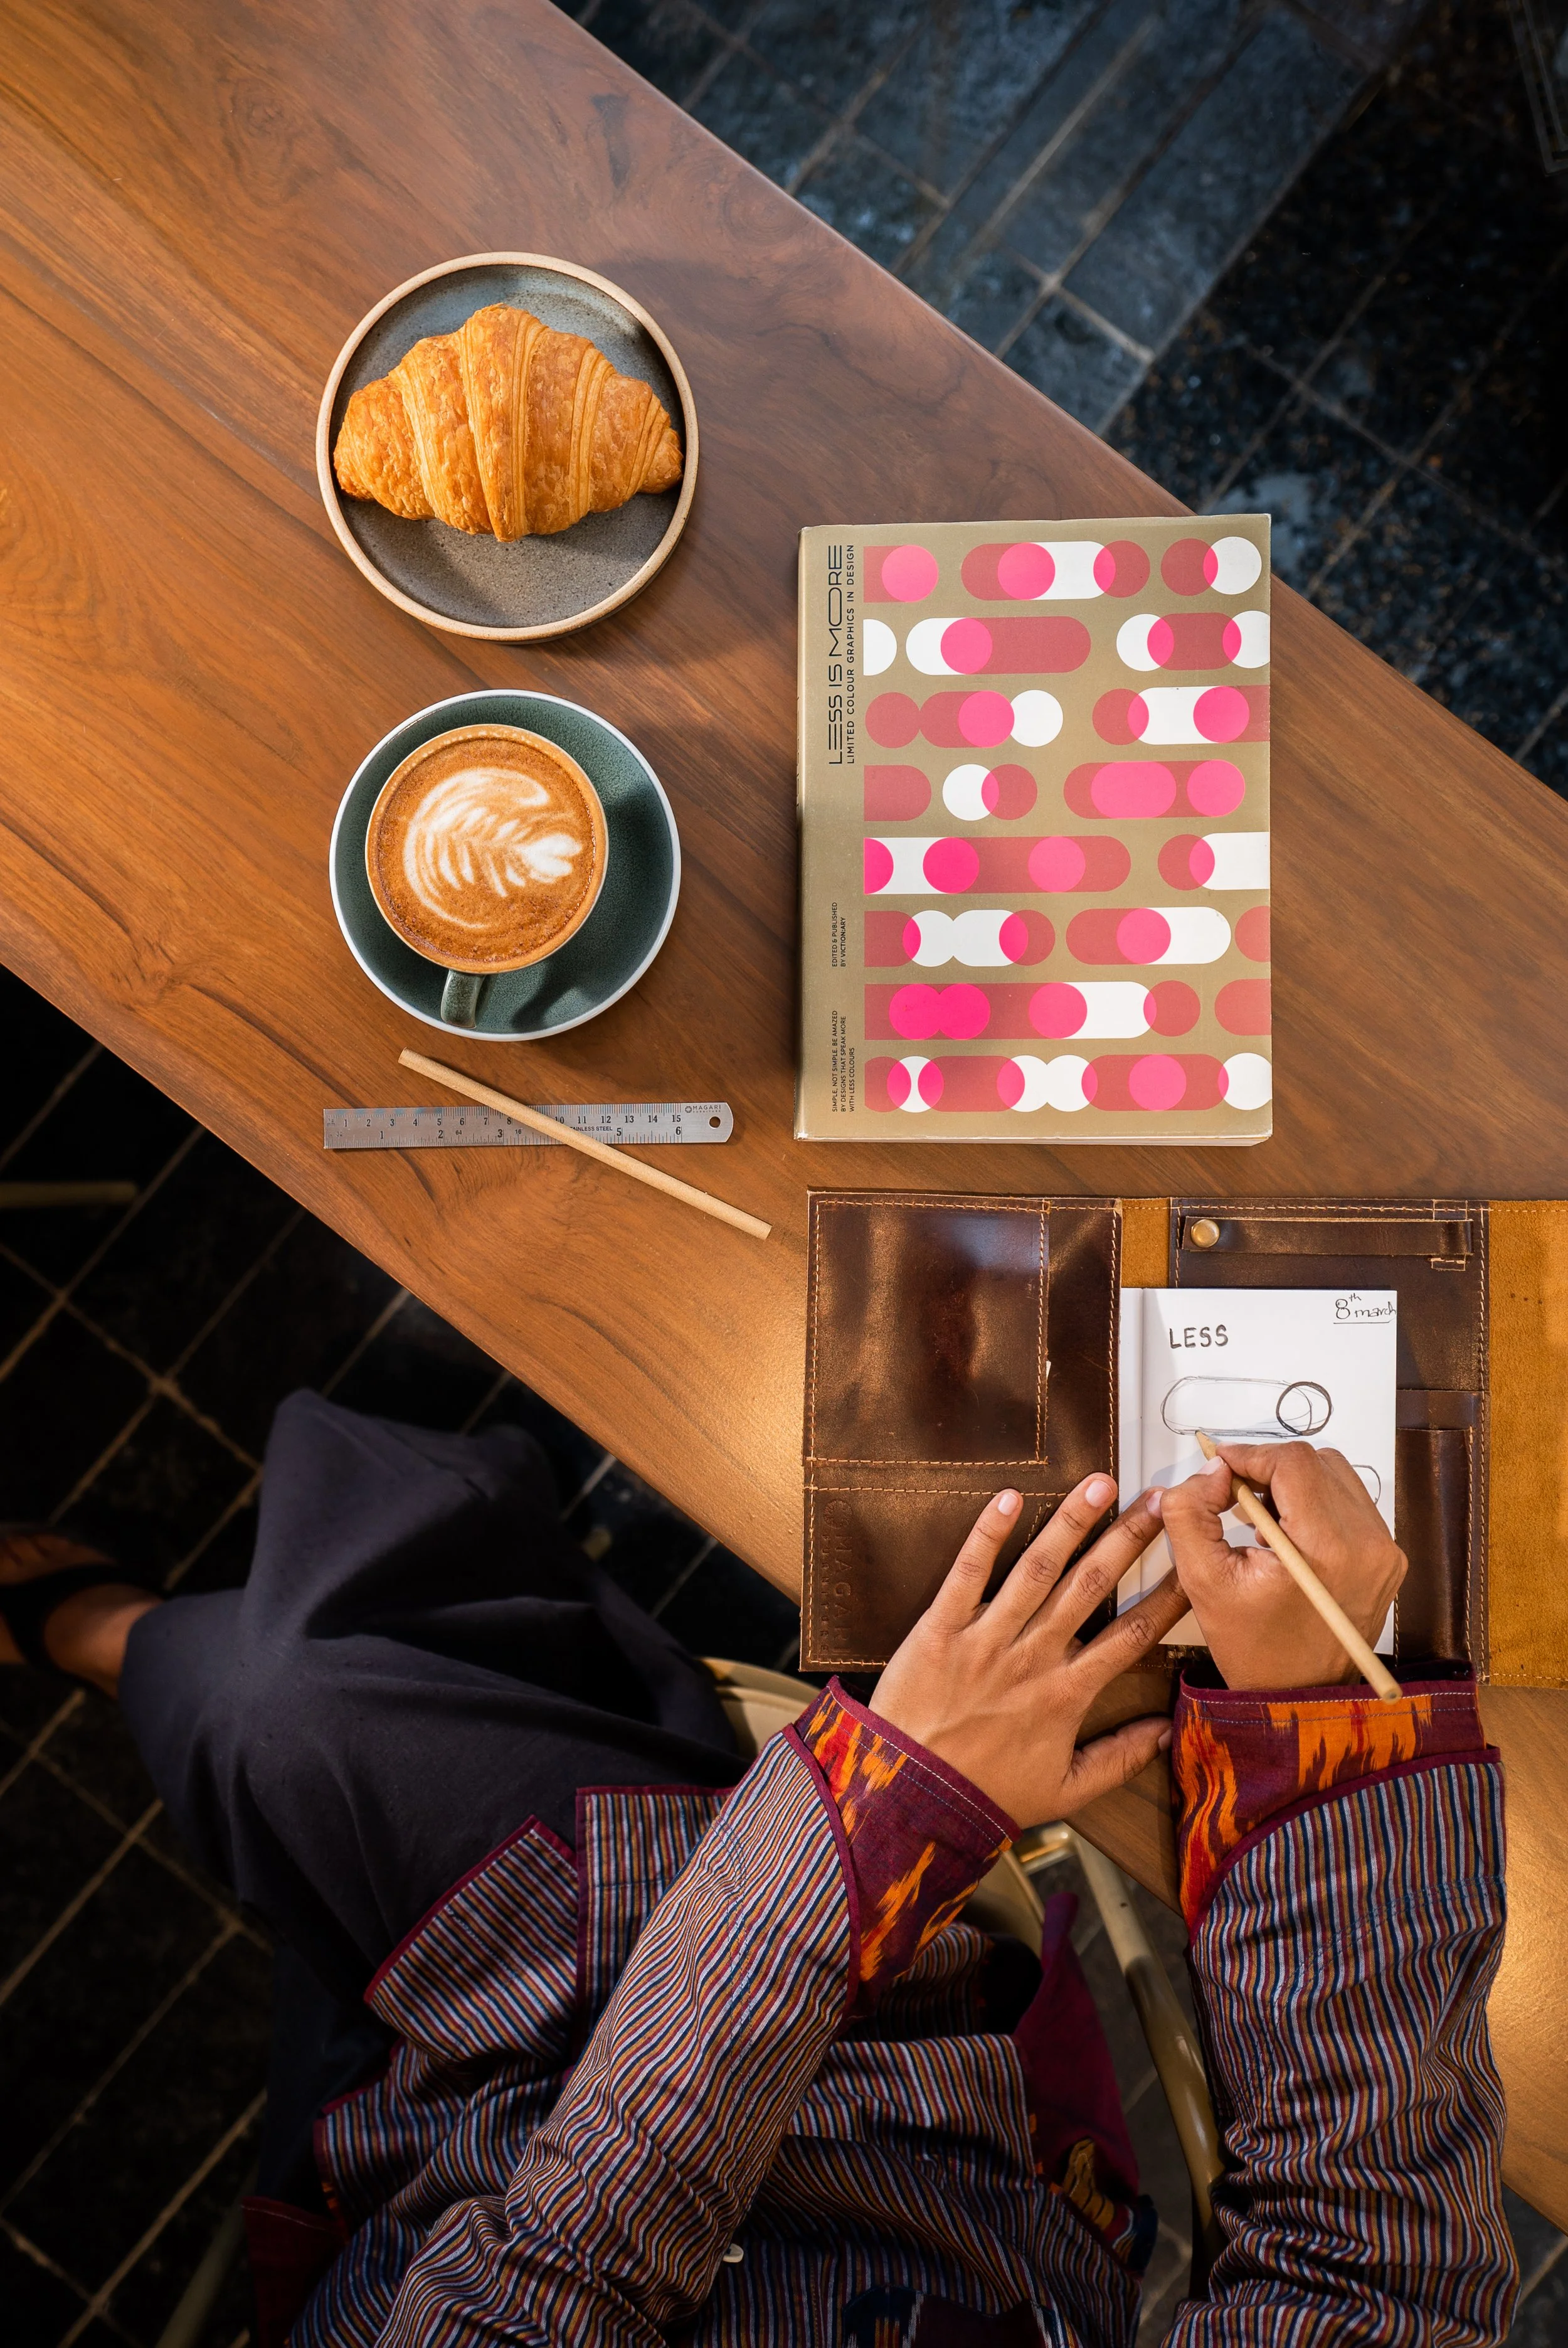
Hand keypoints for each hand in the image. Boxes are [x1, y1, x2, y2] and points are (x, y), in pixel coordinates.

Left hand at [869, 1476, 1190, 1824]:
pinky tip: (1010, 1497)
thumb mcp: (1065, 1791)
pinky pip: (968, 1572)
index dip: (1167, 1597)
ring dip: (1071, 1522)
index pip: (1130, 1635)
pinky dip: (988, 1534)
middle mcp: (1033, 1658)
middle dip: (1128, 1540)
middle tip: (1158, 1503)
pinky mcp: (940, 1628)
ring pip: (1037, 1569)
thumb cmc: (986, 1794)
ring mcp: (986, 1638)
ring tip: (1101, 1484)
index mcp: (1067, 1694)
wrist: (909, 1796)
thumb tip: (1166, 1732)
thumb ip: (1120, 1759)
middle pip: (1091, 1586)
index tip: (1192, 1563)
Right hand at [1161, 1441, 1405, 1690]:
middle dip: (1270, 1469)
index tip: (1220, 1466)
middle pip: (1317, 1463)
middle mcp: (1369, 1544)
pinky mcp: (1388, 1559)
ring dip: (1294, 1484)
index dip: (1250, 1454)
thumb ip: (1191, 1513)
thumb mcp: (1203, 1580)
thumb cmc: (1255, 1647)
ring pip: (1336, 1478)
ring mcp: (1385, 1551)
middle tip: (1236, 1498)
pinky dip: (1316, 1505)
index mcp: (1328, 1549)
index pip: (1293, 1463)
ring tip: (1263, 1522)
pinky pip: (1351, 1504)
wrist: (1302, 1696)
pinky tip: (1289, 1537)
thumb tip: (1211, 1471)